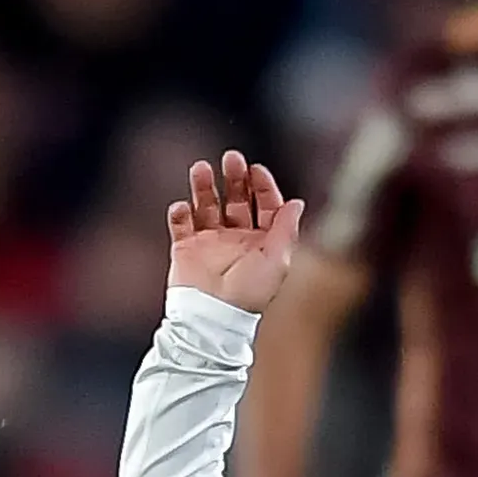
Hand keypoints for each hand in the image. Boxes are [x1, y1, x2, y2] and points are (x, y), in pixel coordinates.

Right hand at [167, 150, 303, 314]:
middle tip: (231, 159)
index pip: (264, 205)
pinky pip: (180, 224)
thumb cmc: (248, 295)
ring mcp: (210, 242)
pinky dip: (180, 213)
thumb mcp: (278, 261)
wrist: (213, 318)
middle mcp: (236, 239)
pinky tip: (182, 206)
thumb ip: (287, 229)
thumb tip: (298, 203)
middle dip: (234, 178)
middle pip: (235, 199)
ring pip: (206, 205)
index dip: (262, 185)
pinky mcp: (185, 249)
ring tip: (200, 168)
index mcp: (261, 241)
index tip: (256, 170)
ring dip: (203, 186)